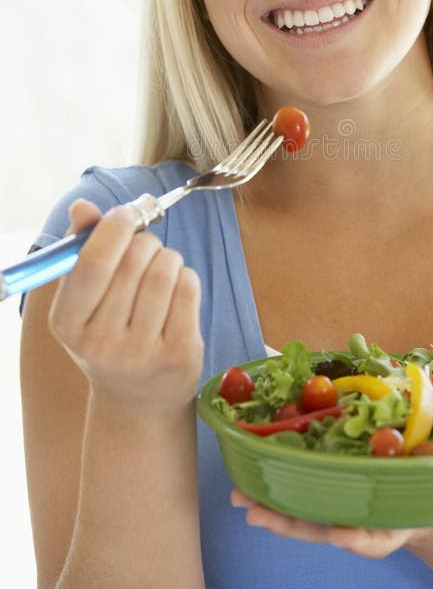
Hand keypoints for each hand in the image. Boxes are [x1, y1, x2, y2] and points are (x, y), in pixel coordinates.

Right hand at [48, 199, 203, 415]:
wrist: (138, 400)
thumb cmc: (109, 336)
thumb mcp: (84, 302)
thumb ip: (81, 249)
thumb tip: (83, 207)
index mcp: (68, 324)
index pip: (93, 264)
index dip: (113, 230)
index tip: (125, 215)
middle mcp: (102, 343)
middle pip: (134, 261)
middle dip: (145, 242)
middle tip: (145, 249)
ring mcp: (143, 352)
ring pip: (165, 271)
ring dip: (168, 258)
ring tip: (162, 271)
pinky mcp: (180, 353)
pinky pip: (189, 288)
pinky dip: (186, 277)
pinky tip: (177, 291)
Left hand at [231, 461, 432, 563]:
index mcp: (406, 523)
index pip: (381, 536)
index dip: (360, 537)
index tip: (342, 535)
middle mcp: (373, 515)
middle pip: (327, 525)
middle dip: (290, 522)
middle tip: (253, 511)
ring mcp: (357, 502)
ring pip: (311, 509)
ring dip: (274, 502)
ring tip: (237, 495)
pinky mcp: (349, 483)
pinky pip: (314, 482)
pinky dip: (286, 476)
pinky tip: (257, 466)